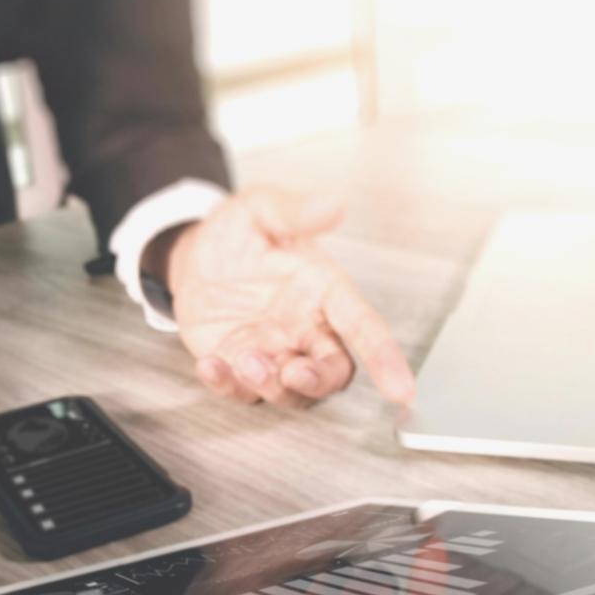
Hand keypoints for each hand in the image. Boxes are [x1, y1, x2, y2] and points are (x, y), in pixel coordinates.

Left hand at [156, 185, 415, 407]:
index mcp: (324, 292)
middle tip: (294, 373)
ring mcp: (272, 352)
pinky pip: (240, 390)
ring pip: (291, 391)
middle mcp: (304, 329)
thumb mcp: (260, 209)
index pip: (364, 328)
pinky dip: (227, 385)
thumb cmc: (236, 234)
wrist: (192, 254)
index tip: (402, 390)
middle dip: (319, 382)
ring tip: (246, 360)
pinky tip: (209, 365)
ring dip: (272, 386)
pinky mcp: (237, 366)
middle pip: (333, 373)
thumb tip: (334, 203)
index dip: (385, 359)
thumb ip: (294, 210)